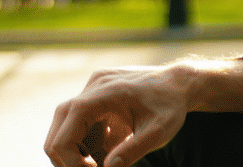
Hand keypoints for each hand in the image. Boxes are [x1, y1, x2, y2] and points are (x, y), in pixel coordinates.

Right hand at [44, 65, 191, 166]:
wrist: (183, 83)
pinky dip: (91, 142)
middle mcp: (93, 87)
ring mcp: (93, 89)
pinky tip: (115, 147)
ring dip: (82, 152)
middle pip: (59, 130)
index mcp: (105, 93)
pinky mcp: (97, 94)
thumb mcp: (159, 132)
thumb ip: (133, 150)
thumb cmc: (173, 106)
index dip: (70, 160)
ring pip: (68, 128)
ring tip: (112, 159)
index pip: (66, 131)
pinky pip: (82, 123)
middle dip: (70, 158)